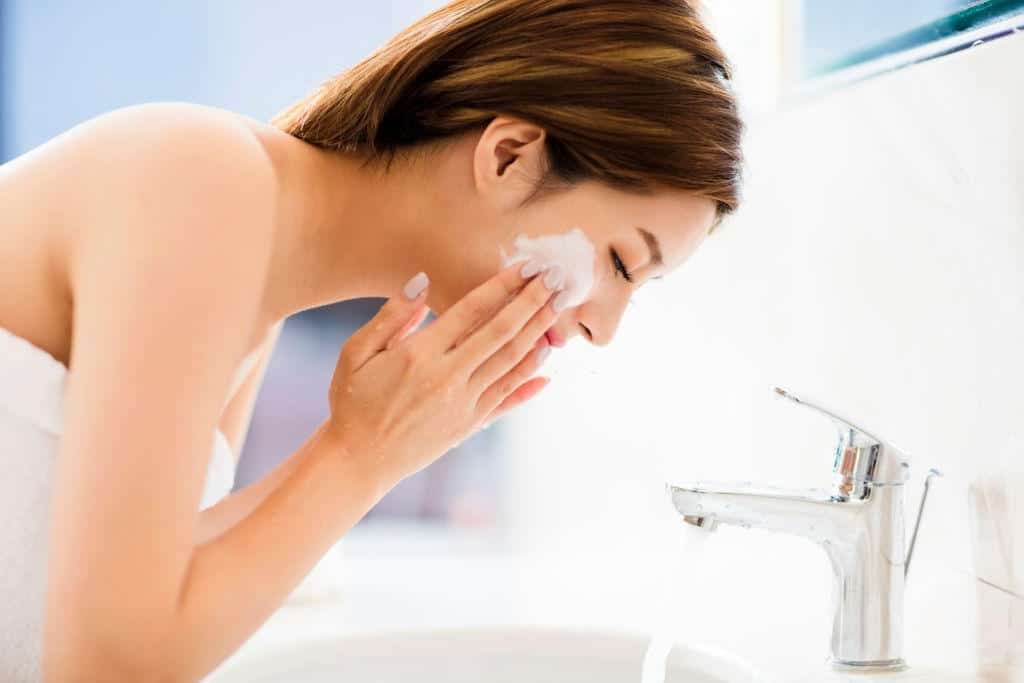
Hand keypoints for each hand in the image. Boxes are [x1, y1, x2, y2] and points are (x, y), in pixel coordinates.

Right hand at [325, 260, 563, 489]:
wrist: (357, 460)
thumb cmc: (352, 401)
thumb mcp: (356, 353)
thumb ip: (391, 317)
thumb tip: (422, 281)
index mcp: (419, 354)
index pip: (471, 310)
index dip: (502, 285)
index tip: (524, 266)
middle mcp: (447, 378)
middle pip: (501, 333)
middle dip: (532, 302)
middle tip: (557, 278)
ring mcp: (463, 404)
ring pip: (511, 363)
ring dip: (538, 334)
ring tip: (558, 309)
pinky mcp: (469, 425)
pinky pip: (507, 398)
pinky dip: (529, 382)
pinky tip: (549, 367)